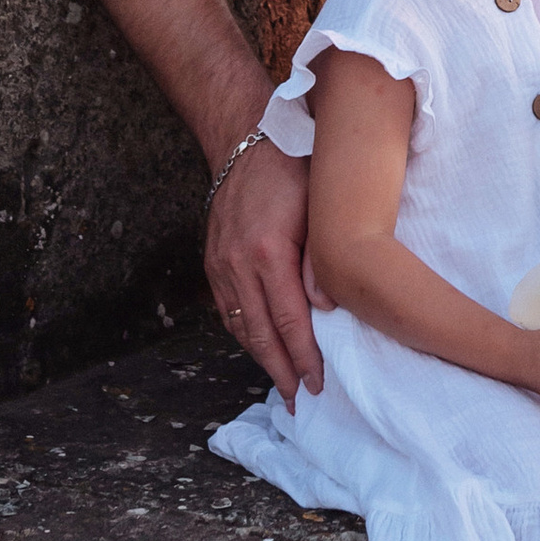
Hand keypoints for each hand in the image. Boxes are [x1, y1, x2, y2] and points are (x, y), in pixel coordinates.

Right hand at [205, 137, 321, 402]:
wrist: (246, 140)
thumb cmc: (294, 170)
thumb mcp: (319, 209)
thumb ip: (320, 261)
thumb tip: (326, 311)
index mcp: (267, 253)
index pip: (289, 321)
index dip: (304, 357)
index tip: (317, 383)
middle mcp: (237, 264)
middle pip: (260, 334)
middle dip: (281, 371)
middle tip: (298, 400)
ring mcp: (220, 264)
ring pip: (240, 326)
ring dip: (261, 358)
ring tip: (281, 383)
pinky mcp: (213, 261)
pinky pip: (228, 310)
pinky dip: (245, 333)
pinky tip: (260, 347)